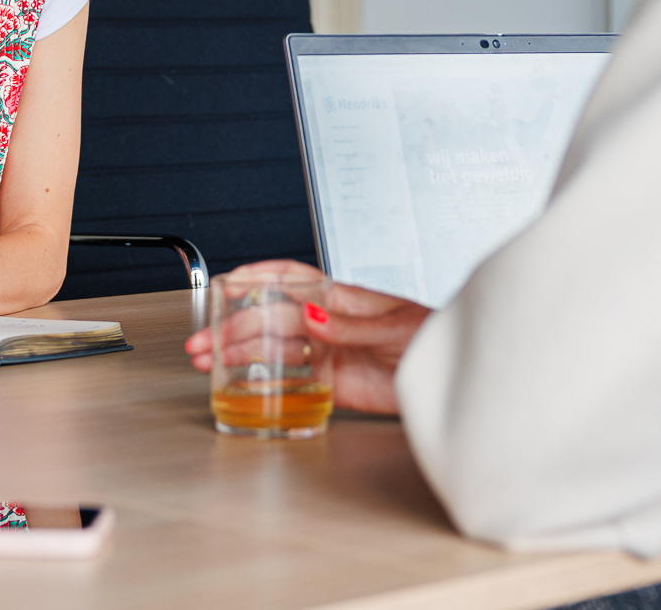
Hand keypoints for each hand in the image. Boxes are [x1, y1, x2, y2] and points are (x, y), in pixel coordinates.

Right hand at [183, 261, 430, 415]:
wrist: (453, 377)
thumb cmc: (431, 338)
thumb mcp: (392, 327)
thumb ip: (349, 327)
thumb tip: (310, 316)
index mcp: (341, 299)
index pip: (291, 279)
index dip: (257, 276)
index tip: (226, 281)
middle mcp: (328, 324)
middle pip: (271, 318)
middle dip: (234, 326)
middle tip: (207, 341)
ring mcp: (328, 354)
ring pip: (274, 349)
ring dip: (240, 353)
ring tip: (209, 361)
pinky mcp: (334, 384)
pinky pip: (292, 382)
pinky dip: (264, 383)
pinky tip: (241, 384)